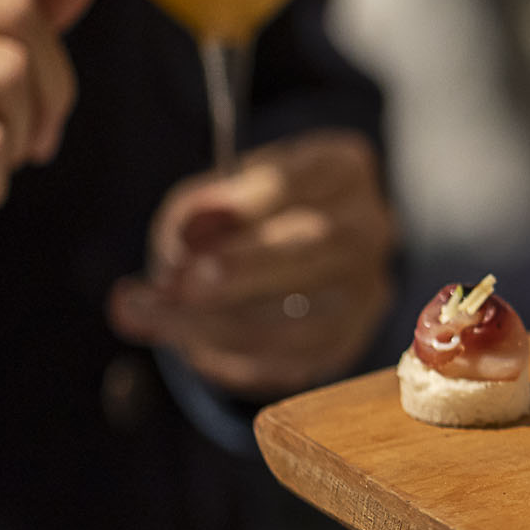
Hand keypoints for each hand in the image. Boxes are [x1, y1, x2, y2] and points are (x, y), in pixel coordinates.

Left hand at [108, 129, 396, 398]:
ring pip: (312, 318)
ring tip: (160, 320)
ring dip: (227, 326)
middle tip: (181, 285)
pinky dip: (237, 358)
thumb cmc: (244, 216)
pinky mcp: (347, 340)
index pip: (306, 177)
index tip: (191, 223)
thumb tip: (181, 249)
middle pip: (323, 244)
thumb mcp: (213, 195)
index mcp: (342, 168)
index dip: (248, 203)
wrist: (278, 263)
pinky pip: (297, 361)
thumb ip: (196, 213)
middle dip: (246, 268)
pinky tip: (189, 346)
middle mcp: (369, 227)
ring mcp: (367, 290)